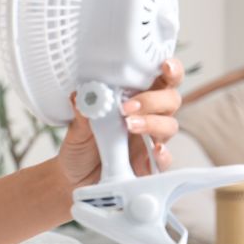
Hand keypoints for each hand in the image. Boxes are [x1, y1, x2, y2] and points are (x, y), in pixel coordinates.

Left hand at [54, 57, 185, 189]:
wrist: (74, 177)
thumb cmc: (80, 146)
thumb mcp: (76, 128)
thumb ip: (82, 113)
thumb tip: (81, 95)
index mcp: (133, 99)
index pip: (160, 79)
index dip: (170, 69)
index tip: (164, 66)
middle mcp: (147, 117)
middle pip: (170, 99)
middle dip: (153, 100)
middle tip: (127, 107)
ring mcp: (150, 140)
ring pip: (169, 125)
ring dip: (152, 123)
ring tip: (129, 125)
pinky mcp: (149, 164)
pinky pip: (165, 159)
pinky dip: (162, 154)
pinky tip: (154, 151)